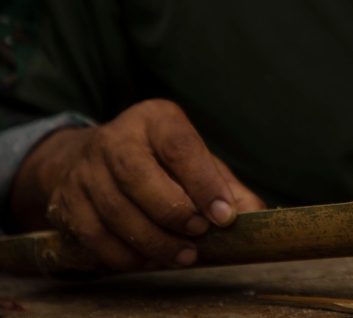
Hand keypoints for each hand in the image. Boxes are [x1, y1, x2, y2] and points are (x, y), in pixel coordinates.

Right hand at [9, 99, 264, 271]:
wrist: (94, 159)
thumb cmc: (161, 162)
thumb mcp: (197, 161)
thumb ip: (226, 186)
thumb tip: (255, 215)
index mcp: (155, 119)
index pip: (180, 148)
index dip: (204, 184)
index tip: (225, 216)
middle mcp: (114, 138)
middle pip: (138, 176)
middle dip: (174, 212)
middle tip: (200, 236)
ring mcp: (85, 170)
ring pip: (114, 210)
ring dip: (153, 241)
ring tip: (183, 256)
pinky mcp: (66, 201)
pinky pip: (93, 237)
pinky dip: (124, 256)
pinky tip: (150, 262)